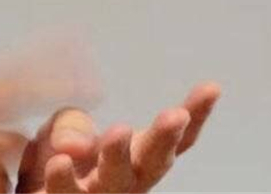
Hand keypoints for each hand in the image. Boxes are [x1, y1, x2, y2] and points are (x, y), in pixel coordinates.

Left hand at [14, 81, 220, 192]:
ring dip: (116, 156)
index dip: (196, 117)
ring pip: (113, 181)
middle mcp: (126, 181)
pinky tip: (58, 162)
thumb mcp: (67, 129)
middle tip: (175, 115)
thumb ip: (74, 127)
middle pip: (153, 162)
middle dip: (165, 139)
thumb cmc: (59, 160)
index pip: (173, 140)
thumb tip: (74, 148)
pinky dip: (62, 181)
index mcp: (135, 157)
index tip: (212, 88)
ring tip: (119, 130)